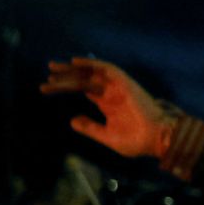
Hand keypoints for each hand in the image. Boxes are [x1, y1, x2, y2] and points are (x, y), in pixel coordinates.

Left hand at [41, 58, 170, 158]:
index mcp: (108, 103)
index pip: (83, 89)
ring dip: (73, 69)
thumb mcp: (108, 136)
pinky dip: (92, 63)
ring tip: (54, 67)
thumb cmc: (137, 141)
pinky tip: (75, 62)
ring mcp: (118, 87)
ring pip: (91, 73)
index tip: (46, 87)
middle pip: (83, 78)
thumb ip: (90, 128)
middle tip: (47, 73)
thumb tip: (72, 120)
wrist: (157, 140)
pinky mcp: (125, 84)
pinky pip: (107, 68)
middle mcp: (111, 93)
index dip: (65, 86)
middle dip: (64, 75)